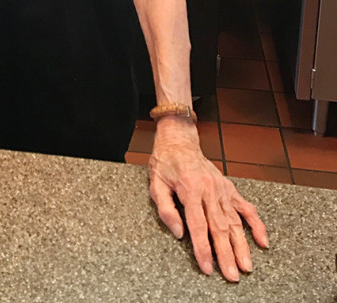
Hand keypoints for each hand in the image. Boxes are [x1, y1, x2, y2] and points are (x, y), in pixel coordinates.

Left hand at [148, 117, 268, 281]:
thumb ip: (165, 209)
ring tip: (247, 267)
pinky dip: (256, 224)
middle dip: (226, 254)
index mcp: (190, 189)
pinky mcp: (229, 188)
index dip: (203, 249)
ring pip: (235, 222)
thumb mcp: (156, 184)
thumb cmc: (166, 163)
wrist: (179, 141)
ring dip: (242, 246)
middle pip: (219, 228)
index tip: (207, 268)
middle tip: (232, 276)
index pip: (198, 226)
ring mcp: (222, 189)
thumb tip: (179, 233)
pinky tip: (263, 241)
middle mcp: (209, 190)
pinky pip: (246, 208)